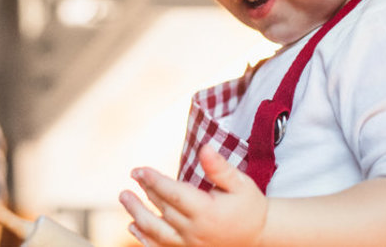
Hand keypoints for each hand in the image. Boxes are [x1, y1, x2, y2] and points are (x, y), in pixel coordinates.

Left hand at [119, 147, 267, 245]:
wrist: (260, 236)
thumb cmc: (249, 205)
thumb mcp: (240, 183)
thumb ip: (220, 168)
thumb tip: (204, 148)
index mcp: (207, 212)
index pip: (173, 194)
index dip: (154, 181)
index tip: (139, 170)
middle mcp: (196, 231)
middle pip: (163, 210)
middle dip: (144, 193)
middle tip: (131, 178)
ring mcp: (191, 245)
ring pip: (157, 232)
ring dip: (137, 216)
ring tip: (125, 198)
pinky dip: (145, 240)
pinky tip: (133, 227)